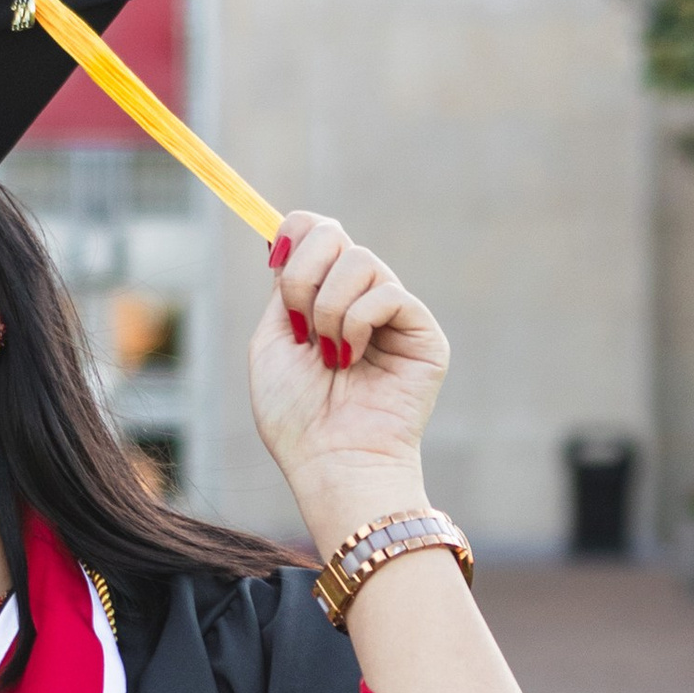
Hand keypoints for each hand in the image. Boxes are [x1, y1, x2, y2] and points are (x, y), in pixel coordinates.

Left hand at [247, 213, 449, 556]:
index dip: (296, 232)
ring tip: (329, 355)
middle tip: (299, 324)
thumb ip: (283, 289)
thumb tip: (286, 237)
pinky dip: (357, 322)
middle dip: (303, 273)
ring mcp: (392, 314)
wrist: (330, 460)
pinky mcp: (422, 332)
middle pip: (333, 233)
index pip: (316, 232)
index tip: (275, 260)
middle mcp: (359, 298)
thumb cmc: (295, 415)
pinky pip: (387, 292)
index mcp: (321, 298)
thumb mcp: (271, 342)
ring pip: (360, 260)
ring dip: (328, 308)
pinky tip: (351, 359)